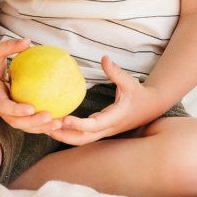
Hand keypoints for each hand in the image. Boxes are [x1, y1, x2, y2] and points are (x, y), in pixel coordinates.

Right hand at [0, 38, 63, 135]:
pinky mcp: (14, 114)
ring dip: (40, 128)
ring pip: (22, 126)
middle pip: (15, 122)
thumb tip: (28, 41)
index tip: (31, 109)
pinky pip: (27, 123)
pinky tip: (57, 122)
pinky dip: (41, 125)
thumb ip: (9, 46)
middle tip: (50, 117)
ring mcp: (6, 113)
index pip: (3, 106)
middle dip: (32, 123)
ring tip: (59, 123)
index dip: (16, 110)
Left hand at [47, 55, 165, 145]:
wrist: (151, 107)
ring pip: (82, 138)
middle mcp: (108, 127)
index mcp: (115, 118)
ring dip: (64, 135)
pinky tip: (56, 123)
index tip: (64, 119)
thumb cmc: (140, 93)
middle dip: (65, 135)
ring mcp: (104, 130)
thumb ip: (116, 72)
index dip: (79, 124)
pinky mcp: (101, 128)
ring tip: (45, 126)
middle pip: (84, 138)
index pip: (94, 125)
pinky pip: (83, 133)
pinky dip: (69, 131)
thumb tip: (104, 58)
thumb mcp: (129, 82)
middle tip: (46, 127)